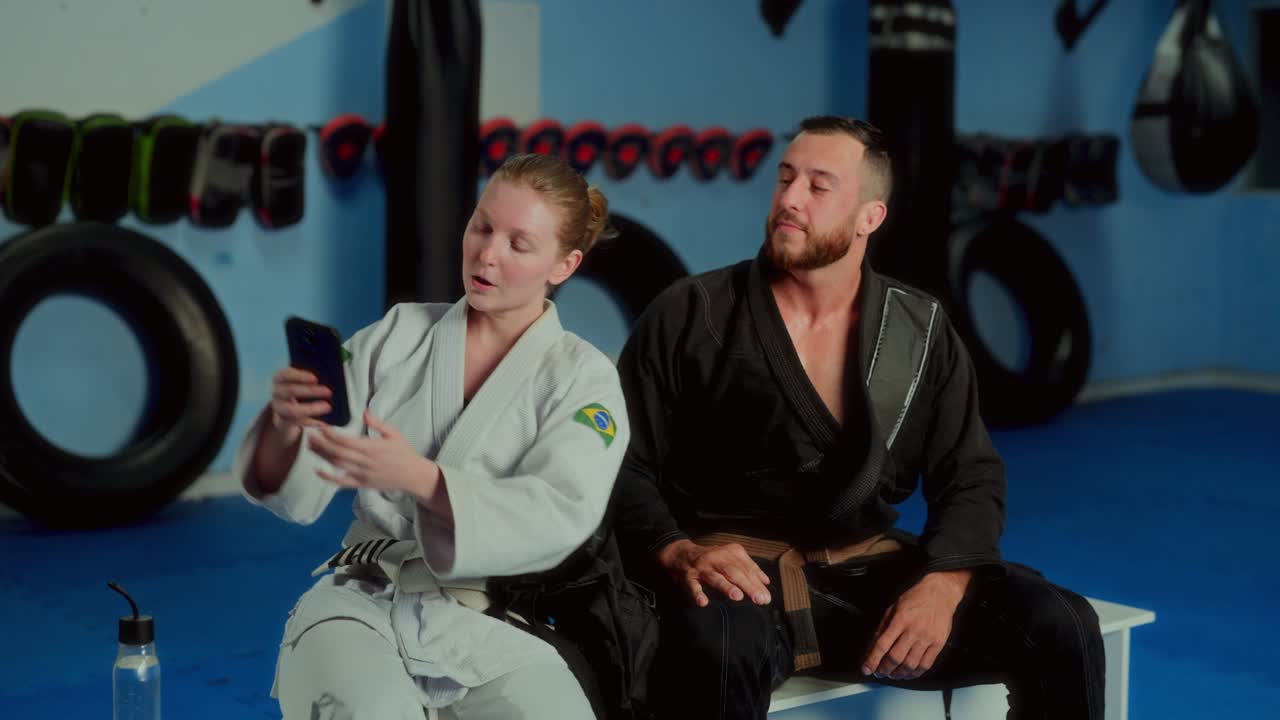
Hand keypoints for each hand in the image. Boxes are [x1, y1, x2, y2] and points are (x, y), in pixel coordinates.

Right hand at [268, 367, 333, 436]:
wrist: (286, 409)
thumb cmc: (299, 388)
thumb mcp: (301, 381)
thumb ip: (310, 379)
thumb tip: (330, 378)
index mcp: (279, 379)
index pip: (285, 375)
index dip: (299, 376)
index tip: (315, 379)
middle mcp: (276, 392)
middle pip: (290, 391)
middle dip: (310, 391)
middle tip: (328, 392)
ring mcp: (278, 407)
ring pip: (292, 409)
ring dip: (311, 408)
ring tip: (328, 407)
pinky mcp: (283, 421)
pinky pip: (296, 422)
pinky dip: (311, 422)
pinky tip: (324, 422)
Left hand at [309, 411, 440, 498]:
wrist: (413, 475)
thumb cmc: (404, 453)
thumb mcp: (394, 434)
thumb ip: (378, 423)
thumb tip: (364, 412)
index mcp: (373, 447)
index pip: (346, 440)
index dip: (331, 434)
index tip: (321, 427)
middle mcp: (365, 462)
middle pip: (337, 452)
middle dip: (321, 443)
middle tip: (309, 434)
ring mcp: (362, 474)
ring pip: (337, 465)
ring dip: (322, 456)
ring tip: (311, 446)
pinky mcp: (362, 484)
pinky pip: (342, 482)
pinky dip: (329, 478)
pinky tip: (318, 470)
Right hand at [657, 539, 771, 607]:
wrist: (683, 553)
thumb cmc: (712, 559)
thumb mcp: (732, 558)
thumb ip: (750, 568)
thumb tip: (766, 581)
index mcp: (730, 552)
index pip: (747, 568)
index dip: (757, 582)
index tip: (766, 597)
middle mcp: (717, 557)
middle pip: (734, 572)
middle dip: (748, 585)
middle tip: (759, 599)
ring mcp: (702, 566)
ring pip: (716, 577)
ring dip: (726, 586)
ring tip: (737, 596)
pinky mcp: (689, 575)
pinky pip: (693, 585)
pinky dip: (697, 593)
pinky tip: (703, 602)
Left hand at [861, 569, 971, 680]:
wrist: (940, 593)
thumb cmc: (916, 598)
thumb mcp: (893, 608)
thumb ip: (882, 628)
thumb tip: (872, 648)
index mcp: (900, 619)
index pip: (882, 645)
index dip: (872, 659)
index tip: (867, 668)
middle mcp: (914, 630)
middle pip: (896, 657)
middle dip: (884, 669)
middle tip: (879, 672)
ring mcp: (927, 638)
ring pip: (910, 664)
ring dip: (898, 674)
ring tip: (892, 674)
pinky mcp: (938, 643)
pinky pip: (926, 664)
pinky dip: (915, 673)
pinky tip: (908, 673)